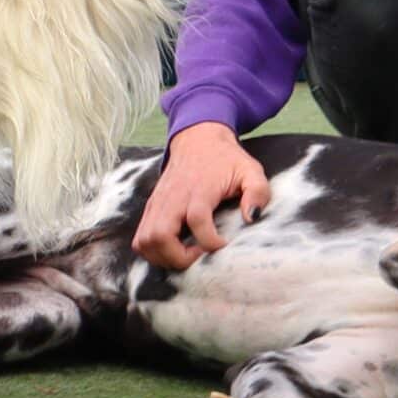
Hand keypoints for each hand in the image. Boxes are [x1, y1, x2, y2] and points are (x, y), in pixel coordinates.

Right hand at [133, 122, 270, 270]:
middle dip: (179, 257)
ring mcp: (158, 204)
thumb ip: (258, 192)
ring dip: (163, 257)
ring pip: (145, 241)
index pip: (197, 220)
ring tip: (186, 254)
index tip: (223, 245)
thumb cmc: (226, 159)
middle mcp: (173, 198)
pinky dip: (153, 251)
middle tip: (199, 255)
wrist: (197, 140)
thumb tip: (252, 218)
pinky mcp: (150, 208)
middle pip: (160, 236)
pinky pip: (140, 238)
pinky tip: (174, 248)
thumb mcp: (250, 170)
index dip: (209, 241)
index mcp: (200, 188)